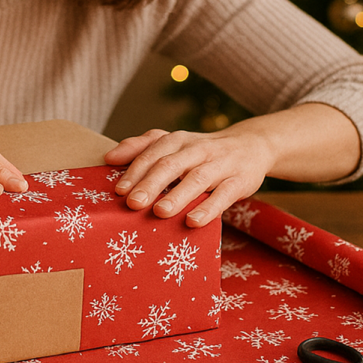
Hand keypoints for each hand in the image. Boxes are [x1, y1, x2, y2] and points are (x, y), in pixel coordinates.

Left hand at [104, 127, 273, 227]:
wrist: (253, 145)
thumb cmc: (202, 150)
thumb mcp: (173, 143)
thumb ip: (141, 147)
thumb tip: (109, 157)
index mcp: (178, 140)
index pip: (153, 153)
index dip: (135, 171)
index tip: (118, 191)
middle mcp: (198, 149)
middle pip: (171, 164)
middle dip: (150, 184)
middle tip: (133, 203)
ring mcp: (220, 165)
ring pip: (197, 179)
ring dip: (177, 196)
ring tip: (160, 212)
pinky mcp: (240, 181)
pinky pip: (223, 195)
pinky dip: (208, 209)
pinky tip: (193, 222)